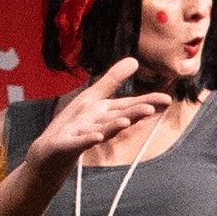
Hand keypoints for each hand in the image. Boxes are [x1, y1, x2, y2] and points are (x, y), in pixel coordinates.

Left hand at [31, 58, 177, 168]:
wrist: (49, 155)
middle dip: (133, 114)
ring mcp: (82, 136)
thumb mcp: (92, 99)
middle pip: (118, 117)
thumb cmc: (73, 127)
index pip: (129, 106)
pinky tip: (95, 136)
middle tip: (152, 109)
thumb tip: (135, 60)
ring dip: (114, 126)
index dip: (147, 102)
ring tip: (126, 121)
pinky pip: (78, 142)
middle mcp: (98, 125)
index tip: (168, 100)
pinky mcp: (66, 146)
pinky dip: (87, 139)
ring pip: (101, 130)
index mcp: (105, 114)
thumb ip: (113, 80)